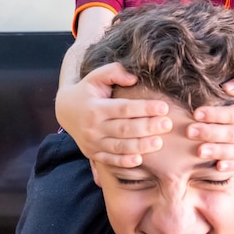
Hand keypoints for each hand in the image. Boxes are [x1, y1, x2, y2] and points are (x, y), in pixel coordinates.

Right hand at [55, 62, 171, 165]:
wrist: (65, 110)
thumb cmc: (88, 90)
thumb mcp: (96, 76)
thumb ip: (114, 71)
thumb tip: (134, 78)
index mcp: (95, 107)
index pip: (124, 108)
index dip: (145, 108)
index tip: (164, 107)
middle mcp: (93, 127)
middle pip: (124, 129)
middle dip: (148, 127)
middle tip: (168, 124)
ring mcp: (92, 142)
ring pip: (119, 147)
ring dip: (140, 146)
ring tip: (159, 142)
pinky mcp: (92, 153)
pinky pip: (109, 161)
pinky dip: (124, 162)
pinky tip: (139, 160)